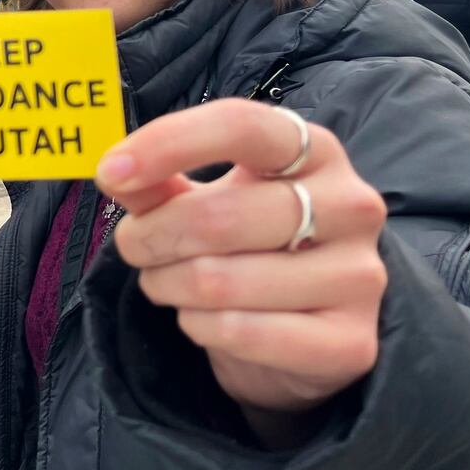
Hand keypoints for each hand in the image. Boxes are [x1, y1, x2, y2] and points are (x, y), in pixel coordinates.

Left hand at [95, 99, 387, 424]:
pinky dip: (197, 326)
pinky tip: (203, 319)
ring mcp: (359, 276)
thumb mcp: (206, 196)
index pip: (240, 126)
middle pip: (218, 216)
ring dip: (167, 285)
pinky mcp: (351, 343)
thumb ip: (158, 181)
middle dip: (151, 237)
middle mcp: (351, 205)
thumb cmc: (249, 242)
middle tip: (135, 246)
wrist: (307, 329)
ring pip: (219, 281)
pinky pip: (239, 332)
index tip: (110, 172)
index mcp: (315, 149)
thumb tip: (114, 173)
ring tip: (168, 282)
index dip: (167, 144)